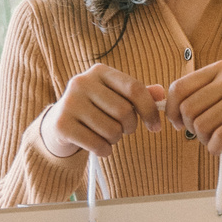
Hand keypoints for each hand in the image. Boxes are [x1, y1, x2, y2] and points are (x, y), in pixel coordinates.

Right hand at [42, 66, 165, 160]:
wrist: (59, 125)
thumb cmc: (95, 110)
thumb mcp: (115, 97)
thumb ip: (139, 94)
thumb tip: (162, 93)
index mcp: (100, 71)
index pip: (134, 88)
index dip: (150, 110)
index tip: (155, 126)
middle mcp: (82, 82)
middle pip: (124, 111)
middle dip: (130, 127)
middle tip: (122, 130)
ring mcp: (69, 102)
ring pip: (112, 130)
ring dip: (115, 140)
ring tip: (106, 135)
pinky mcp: (62, 125)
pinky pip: (97, 144)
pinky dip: (104, 150)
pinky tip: (100, 147)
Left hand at [164, 60, 221, 157]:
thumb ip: (201, 94)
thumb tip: (168, 111)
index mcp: (220, 68)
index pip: (180, 87)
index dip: (172, 109)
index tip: (178, 122)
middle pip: (189, 108)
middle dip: (189, 127)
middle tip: (201, 134)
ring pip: (202, 124)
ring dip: (203, 140)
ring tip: (213, 140)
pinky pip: (220, 136)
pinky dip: (213, 148)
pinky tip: (218, 148)